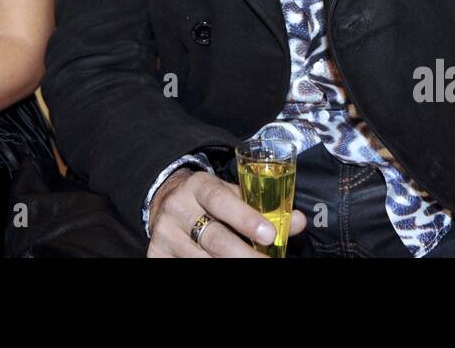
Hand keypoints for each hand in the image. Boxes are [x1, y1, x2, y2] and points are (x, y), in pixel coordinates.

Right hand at [147, 168, 307, 257]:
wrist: (167, 202)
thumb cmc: (210, 200)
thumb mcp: (232, 195)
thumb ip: (264, 207)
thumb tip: (297, 221)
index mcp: (198, 185)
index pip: (221, 200)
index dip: (245, 218)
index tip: (269, 235)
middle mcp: (178, 207)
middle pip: (214, 238)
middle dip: (244, 256)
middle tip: (268, 264)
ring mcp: (164, 233)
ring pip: (202, 260)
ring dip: (230, 266)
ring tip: (252, 266)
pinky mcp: (156, 254)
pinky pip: (184, 268)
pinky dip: (209, 269)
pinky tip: (224, 268)